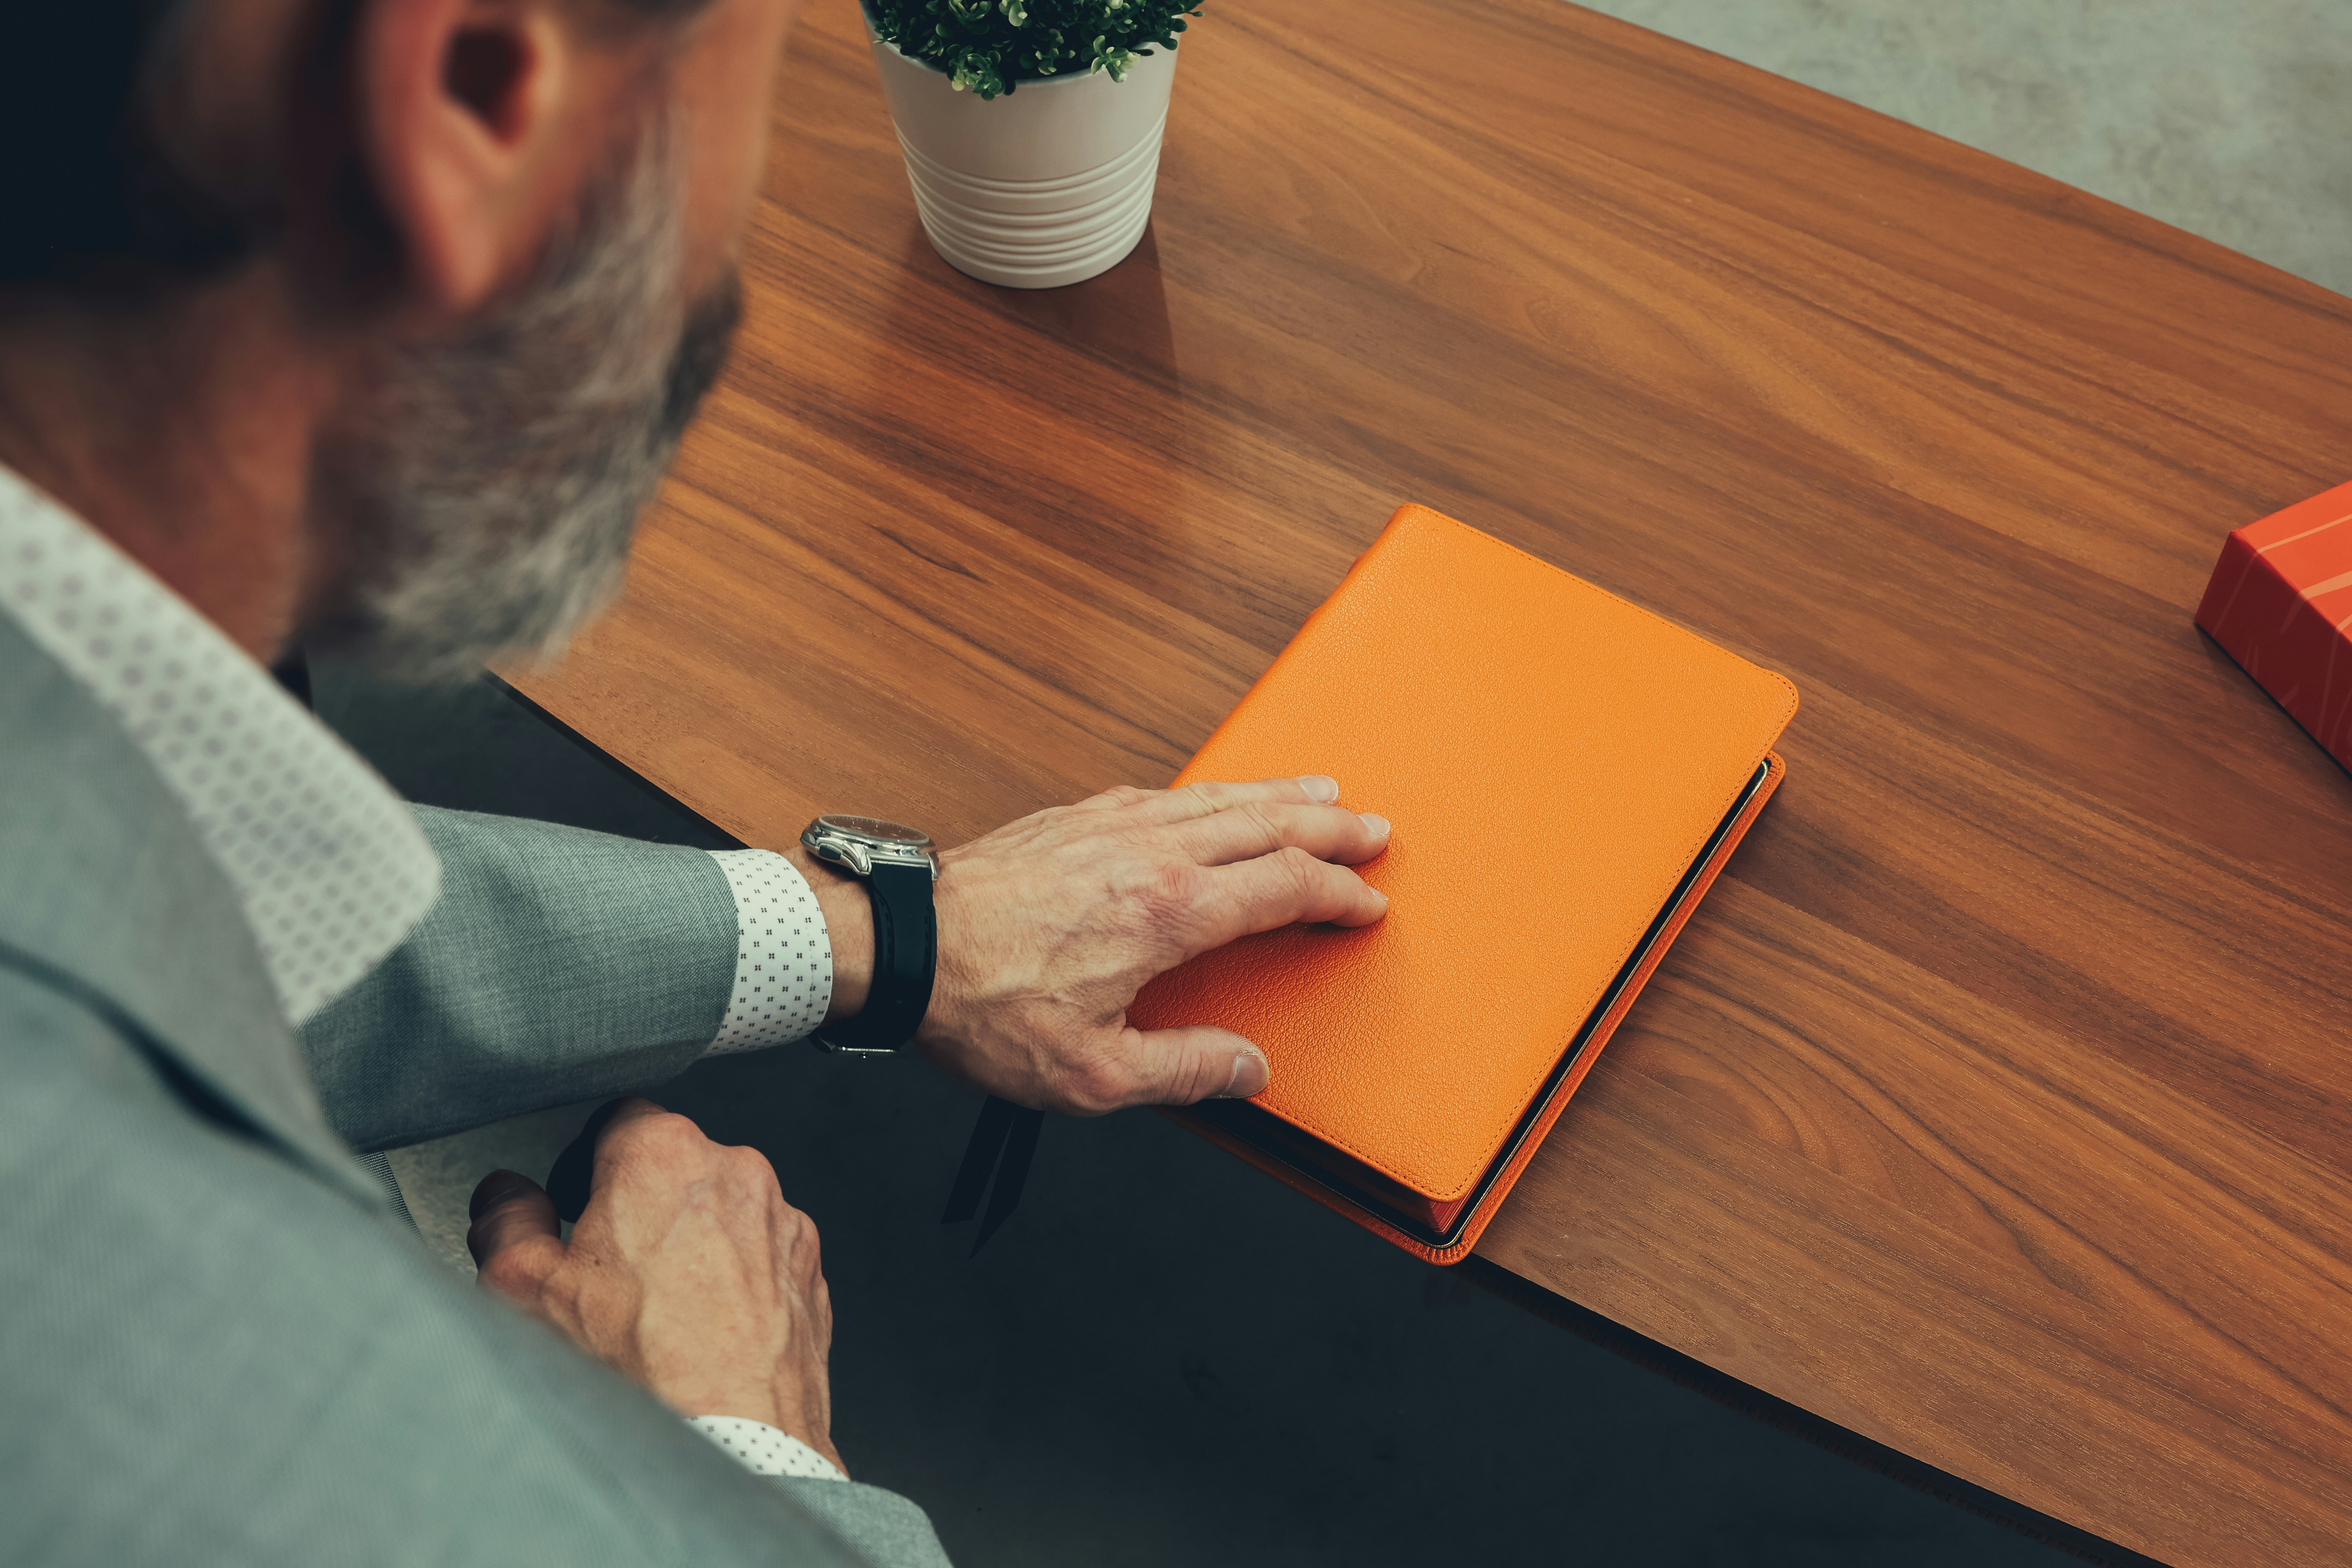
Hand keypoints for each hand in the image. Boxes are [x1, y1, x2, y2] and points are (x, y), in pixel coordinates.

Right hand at [465, 1098, 842, 1474]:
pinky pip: (761, 1260)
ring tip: (658, 1316)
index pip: (618, 1120)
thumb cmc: (638, 1374)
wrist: (732, 1446)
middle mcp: (737, 1174)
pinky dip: (735, 1285)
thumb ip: (505, 1221)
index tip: (576, 1205)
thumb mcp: (524, 1289)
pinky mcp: (810, 1273)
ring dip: (691, 1247)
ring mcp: (783, 1224)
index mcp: (663, 1155)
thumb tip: (505, 1196)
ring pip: (722, 1215)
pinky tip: (702, 1335)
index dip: (588, 1164)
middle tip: (608, 1274)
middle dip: (640, 1209)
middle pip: (674, 1169)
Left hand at [911, 774, 1389, 1113]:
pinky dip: (1212, 791)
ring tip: (1321, 788)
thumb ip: (1184, 1070)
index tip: (1367, 905)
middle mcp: (1148, 854)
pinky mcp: (1073, 817)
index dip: (1336, 895)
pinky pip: (1164, 792)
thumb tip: (1249, 1070)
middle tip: (1374, 828)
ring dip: (1279, 793)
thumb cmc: (984, 1009)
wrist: (900, 947)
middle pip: (1266, 824)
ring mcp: (1110, 825)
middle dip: (1330, 826)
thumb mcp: (1092, 1075)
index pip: (1282, 889)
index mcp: (1168, 914)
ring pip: (1218, 797)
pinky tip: (1217, 796)